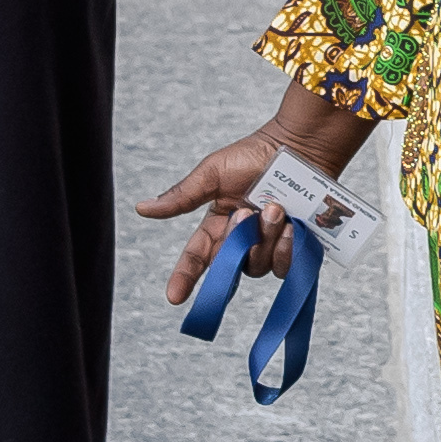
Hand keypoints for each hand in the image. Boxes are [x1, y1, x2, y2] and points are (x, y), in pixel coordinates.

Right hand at [138, 82, 375, 306]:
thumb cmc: (253, 154)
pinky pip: (286, 266)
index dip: (184, 278)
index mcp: (218, 226)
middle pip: (231, 265)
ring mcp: (269, 245)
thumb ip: (180, 197)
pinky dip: (287, 249)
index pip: (197, 258)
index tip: (174, 296)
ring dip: (266, 238)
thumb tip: (142, 208)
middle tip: (247, 212)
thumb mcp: (211, 173)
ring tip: (276, 209)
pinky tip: (292, 228)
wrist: (298, 144)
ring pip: (258, 266)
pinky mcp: (296, 247)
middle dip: (238, 241)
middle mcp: (242, 241)